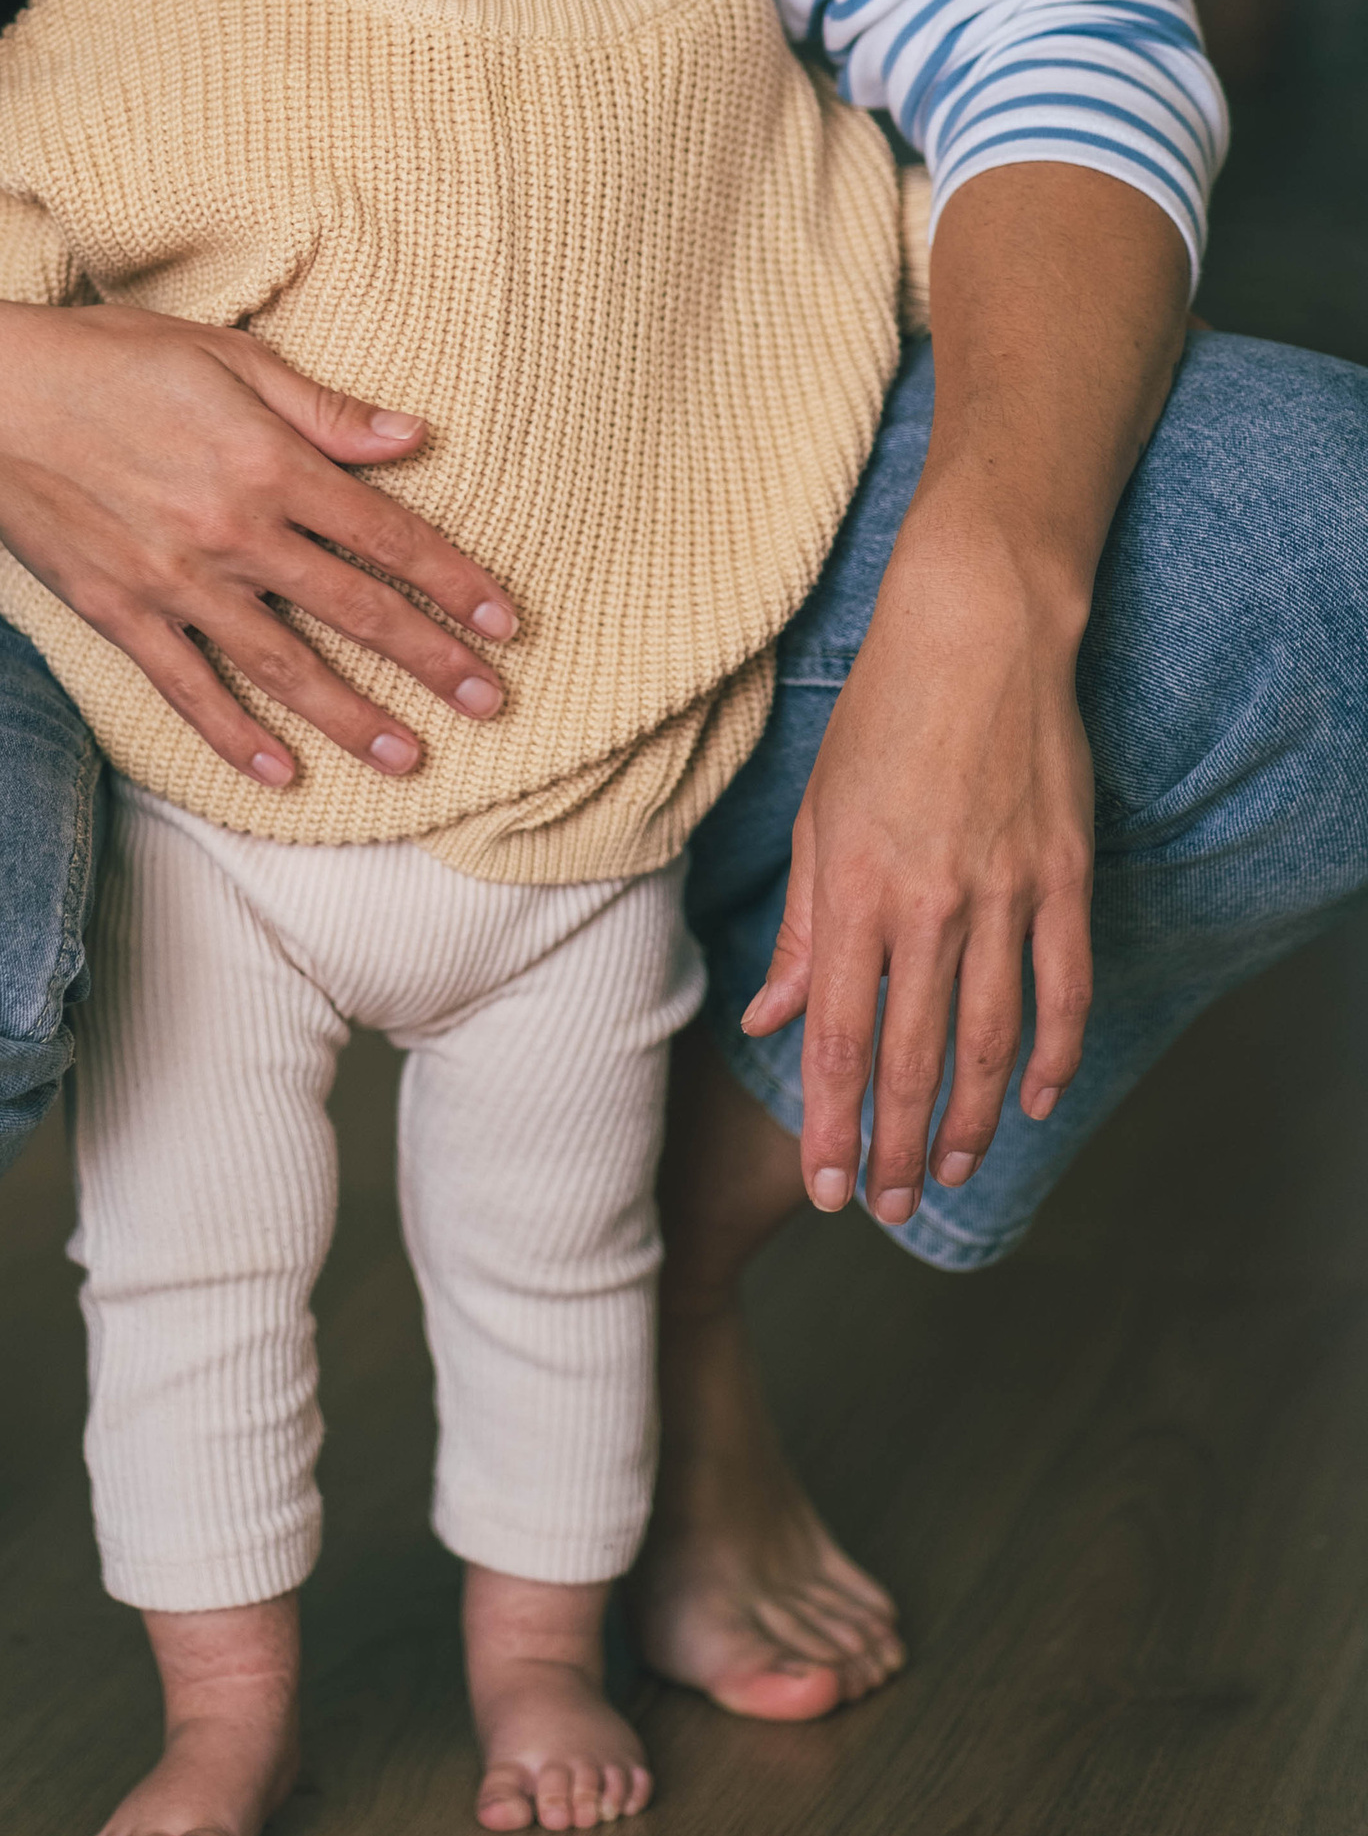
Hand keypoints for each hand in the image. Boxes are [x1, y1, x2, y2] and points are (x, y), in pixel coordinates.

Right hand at [0, 302, 515, 788]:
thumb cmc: (112, 358)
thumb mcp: (227, 356)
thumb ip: (324, 409)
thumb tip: (415, 438)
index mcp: (269, 462)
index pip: (386, 535)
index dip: (452, 582)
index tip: (504, 623)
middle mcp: (233, 532)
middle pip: (353, 609)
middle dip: (429, 660)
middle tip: (489, 703)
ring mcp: (176, 581)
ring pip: (283, 664)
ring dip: (350, 716)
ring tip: (408, 757)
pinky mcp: (122, 611)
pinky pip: (189, 687)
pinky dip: (235, 734)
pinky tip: (279, 772)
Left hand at [740, 491, 1093, 1224]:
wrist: (976, 632)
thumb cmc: (882, 718)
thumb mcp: (818, 817)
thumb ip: (801, 926)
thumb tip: (770, 1014)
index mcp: (855, 888)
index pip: (836, 1036)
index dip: (830, 1122)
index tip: (826, 1184)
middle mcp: (929, 902)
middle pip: (911, 1055)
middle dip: (893, 1144)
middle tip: (887, 1204)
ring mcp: (1004, 891)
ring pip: (990, 1038)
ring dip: (969, 1117)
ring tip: (949, 1171)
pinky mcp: (1063, 874)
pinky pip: (1065, 987)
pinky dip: (1055, 1052)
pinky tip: (1037, 1099)